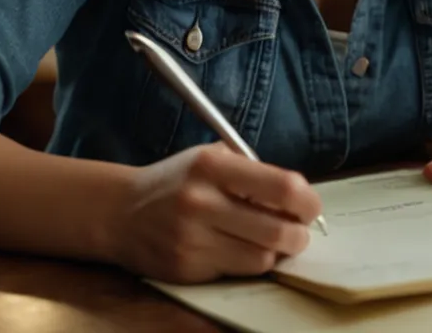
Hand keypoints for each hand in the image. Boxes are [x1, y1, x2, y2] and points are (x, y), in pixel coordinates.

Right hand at [111, 142, 323, 283]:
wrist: (119, 212)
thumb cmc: (177, 180)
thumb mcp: (211, 158)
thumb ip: (251, 172)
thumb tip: (299, 196)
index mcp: (213, 166)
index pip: (282, 187)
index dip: (307, 201)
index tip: (311, 206)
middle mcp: (203, 202)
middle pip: (278, 231)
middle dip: (299, 234)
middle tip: (299, 231)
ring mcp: (193, 239)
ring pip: (262, 258)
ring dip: (277, 252)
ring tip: (272, 240)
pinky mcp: (187, 270)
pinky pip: (237, 272)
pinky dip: (250, 264)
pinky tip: (243, 250)